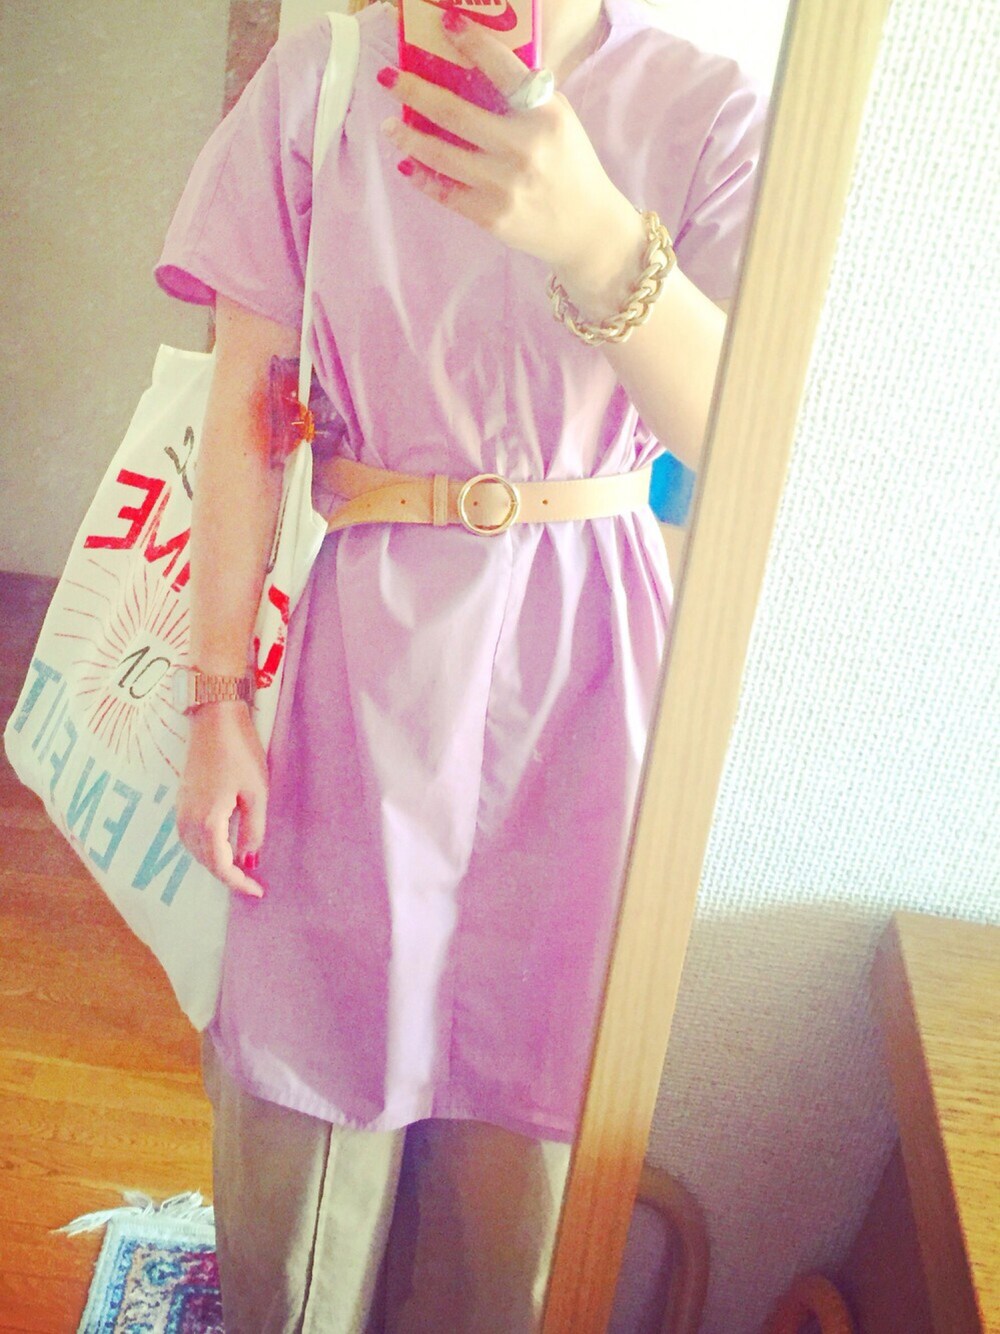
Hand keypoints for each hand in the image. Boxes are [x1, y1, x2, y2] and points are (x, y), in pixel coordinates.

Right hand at [176, 701, 266, 899]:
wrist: (214, 719)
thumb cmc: (240, 752)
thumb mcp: (256, 793)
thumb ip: (253, 830)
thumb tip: (250, 860)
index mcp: (208, 820)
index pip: (221, 865)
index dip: (238, 883)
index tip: (258, 891)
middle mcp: (188, 820)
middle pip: (205, 862)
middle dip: (228, 877)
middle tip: (253, 884)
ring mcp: (181, 811)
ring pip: (195, 852)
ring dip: (216, 864)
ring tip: (239, 869)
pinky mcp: (181, 802)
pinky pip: (190, 838)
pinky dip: (205, 850)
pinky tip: (221, 848)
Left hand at [377, 8, 633, 287]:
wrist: (588, 230)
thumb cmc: (570, 167)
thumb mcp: (558, 121)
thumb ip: (524, 97)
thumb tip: (472, 66)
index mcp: (547, 115)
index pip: (504, 69)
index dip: (472, 43)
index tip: (446, 24)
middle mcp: (525, 148)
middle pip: (457, 114)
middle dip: (416, 92)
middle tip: (389, 79)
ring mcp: (506, 186)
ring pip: (443, 155)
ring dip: (409, 136)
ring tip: (389, 124)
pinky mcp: (492, 216)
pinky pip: (446, 193)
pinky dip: (422, 176)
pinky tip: (407, 162)